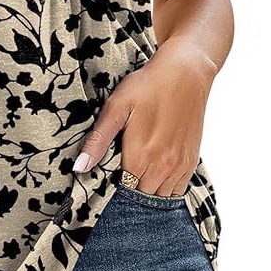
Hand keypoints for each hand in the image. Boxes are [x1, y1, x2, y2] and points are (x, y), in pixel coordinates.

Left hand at [72, 40, 216, 196]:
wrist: (185, 73)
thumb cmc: (147, 86)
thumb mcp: (115, 108)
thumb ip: (98, 141)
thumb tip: (79, 168)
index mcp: (140, 157)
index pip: (122, 192)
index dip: (112, 190)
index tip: (106, 181)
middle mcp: (162, 166)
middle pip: (141, 197)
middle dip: (128, 193)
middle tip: (118, 178)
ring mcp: (179, 165)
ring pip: (160, 197)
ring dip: (147, 192)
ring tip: (135, 177)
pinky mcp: (191, 160)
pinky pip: (177, 189)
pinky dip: (165, 189)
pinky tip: (154, 176)